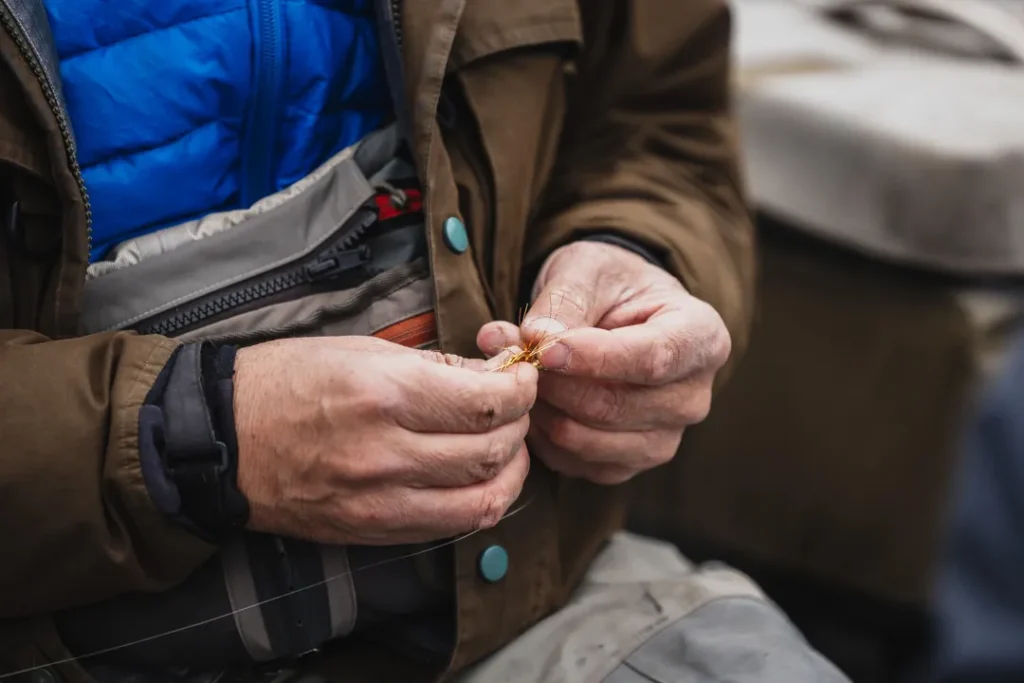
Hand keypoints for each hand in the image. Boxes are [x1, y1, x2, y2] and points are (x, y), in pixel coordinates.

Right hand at [233, 337, 536, 544]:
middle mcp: (386, 453)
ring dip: (512, 471)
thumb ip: (435, 367)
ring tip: (508, 446)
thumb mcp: (361, 350)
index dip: (521, 390)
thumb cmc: (285, 381)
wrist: (221, 441)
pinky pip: (451, 525)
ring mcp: (380, 501)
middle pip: (491, 451)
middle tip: (517, 406)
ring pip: (483, 498)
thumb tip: (492, 377)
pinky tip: (481, 479)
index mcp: (383, 395)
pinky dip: (481, 503)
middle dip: (520, 425)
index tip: (524, 378)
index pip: (486, 403)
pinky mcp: (373, 531)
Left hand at [478, 241, 729, 484]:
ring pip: (590, 440)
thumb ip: (565, 301)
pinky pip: (577, 463)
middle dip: (554, 383)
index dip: (594, 358)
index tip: (544, 349)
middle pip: (617, 406)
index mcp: (702, 337)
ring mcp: (666, 438)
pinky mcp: (631, 463)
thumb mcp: (588, 271)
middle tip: (508, 353)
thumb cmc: (609, 284)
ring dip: (541, 409)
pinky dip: (543, 436)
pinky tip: (531, 401)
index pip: (653, 358)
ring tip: (516, 372)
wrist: (618, 313)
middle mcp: (693, 397)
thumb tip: (534, 337)